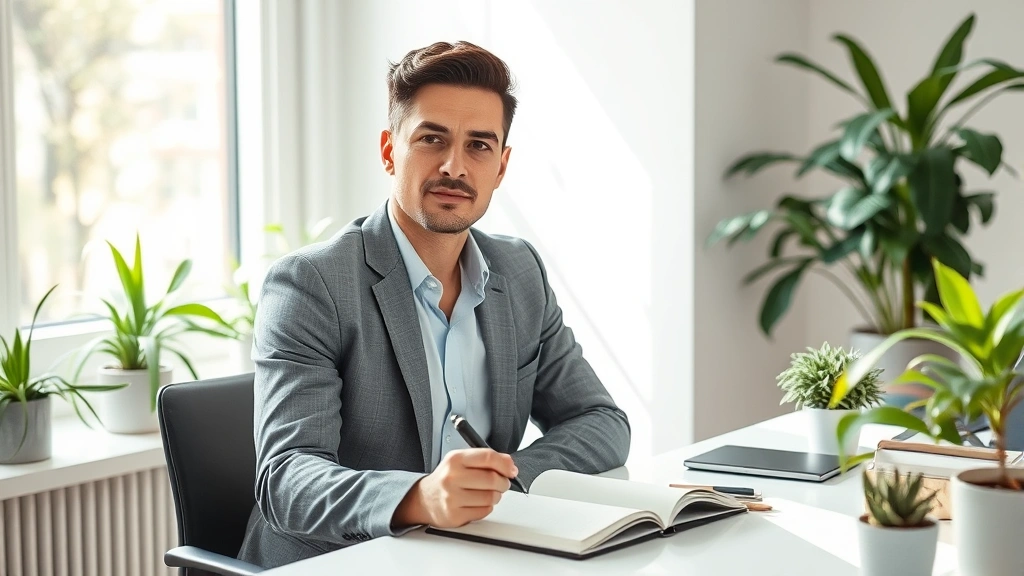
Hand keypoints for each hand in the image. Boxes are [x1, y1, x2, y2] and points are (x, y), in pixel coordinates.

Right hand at [393, 448, 516, 528]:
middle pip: (492, 479)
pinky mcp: (455, 515)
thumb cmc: (447, 478)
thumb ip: (484, 459)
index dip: (505, 464)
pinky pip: (484, 511)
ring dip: (496, 496)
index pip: (488, 457)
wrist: (424, 499)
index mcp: (455, 459)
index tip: (511, 470)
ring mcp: (452, 498)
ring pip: (491, 497)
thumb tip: (509, 464)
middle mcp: (452, 477)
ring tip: (488, 493)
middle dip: (503, 482)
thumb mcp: (461, 461)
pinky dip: (486, 507)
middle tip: (502, 483)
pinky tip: (477, 503)